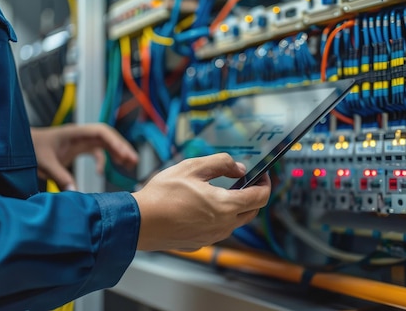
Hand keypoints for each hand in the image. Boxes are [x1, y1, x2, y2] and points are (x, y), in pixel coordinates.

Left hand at [31, 124, 137, 190]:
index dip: (116, 142)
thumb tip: (75, 193)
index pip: (101, 132)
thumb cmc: (29, 149)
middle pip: (107, 137)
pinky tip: (102, 172)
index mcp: (74, 133)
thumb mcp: (44, 163)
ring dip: (116, 152)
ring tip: (129, 164)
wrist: (15, 146)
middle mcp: (79, 135)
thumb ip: (59, 177)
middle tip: (133, 161)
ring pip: (104, 143)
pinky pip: (96, 151)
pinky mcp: (76, 149)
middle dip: (121, 147)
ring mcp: (78, 141)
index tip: (125, 156)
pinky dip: (102, 160)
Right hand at [131, 153, 270, 250]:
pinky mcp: (199, 243)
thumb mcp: (192, 167)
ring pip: (235, 222)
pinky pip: (217, 229)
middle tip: (242, 181)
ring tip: (220, 191)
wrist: (140, 223)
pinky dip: (218, 217)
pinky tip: (201, 206)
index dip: (266, 183)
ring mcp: (211, 237)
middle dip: (252, 195)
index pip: (261, 197)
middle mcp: (223, 226)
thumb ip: (221, 163)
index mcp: (226, 207)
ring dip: (235, 207)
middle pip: (251, 212)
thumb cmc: (162, 195)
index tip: (262, 175)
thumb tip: (238, 168)